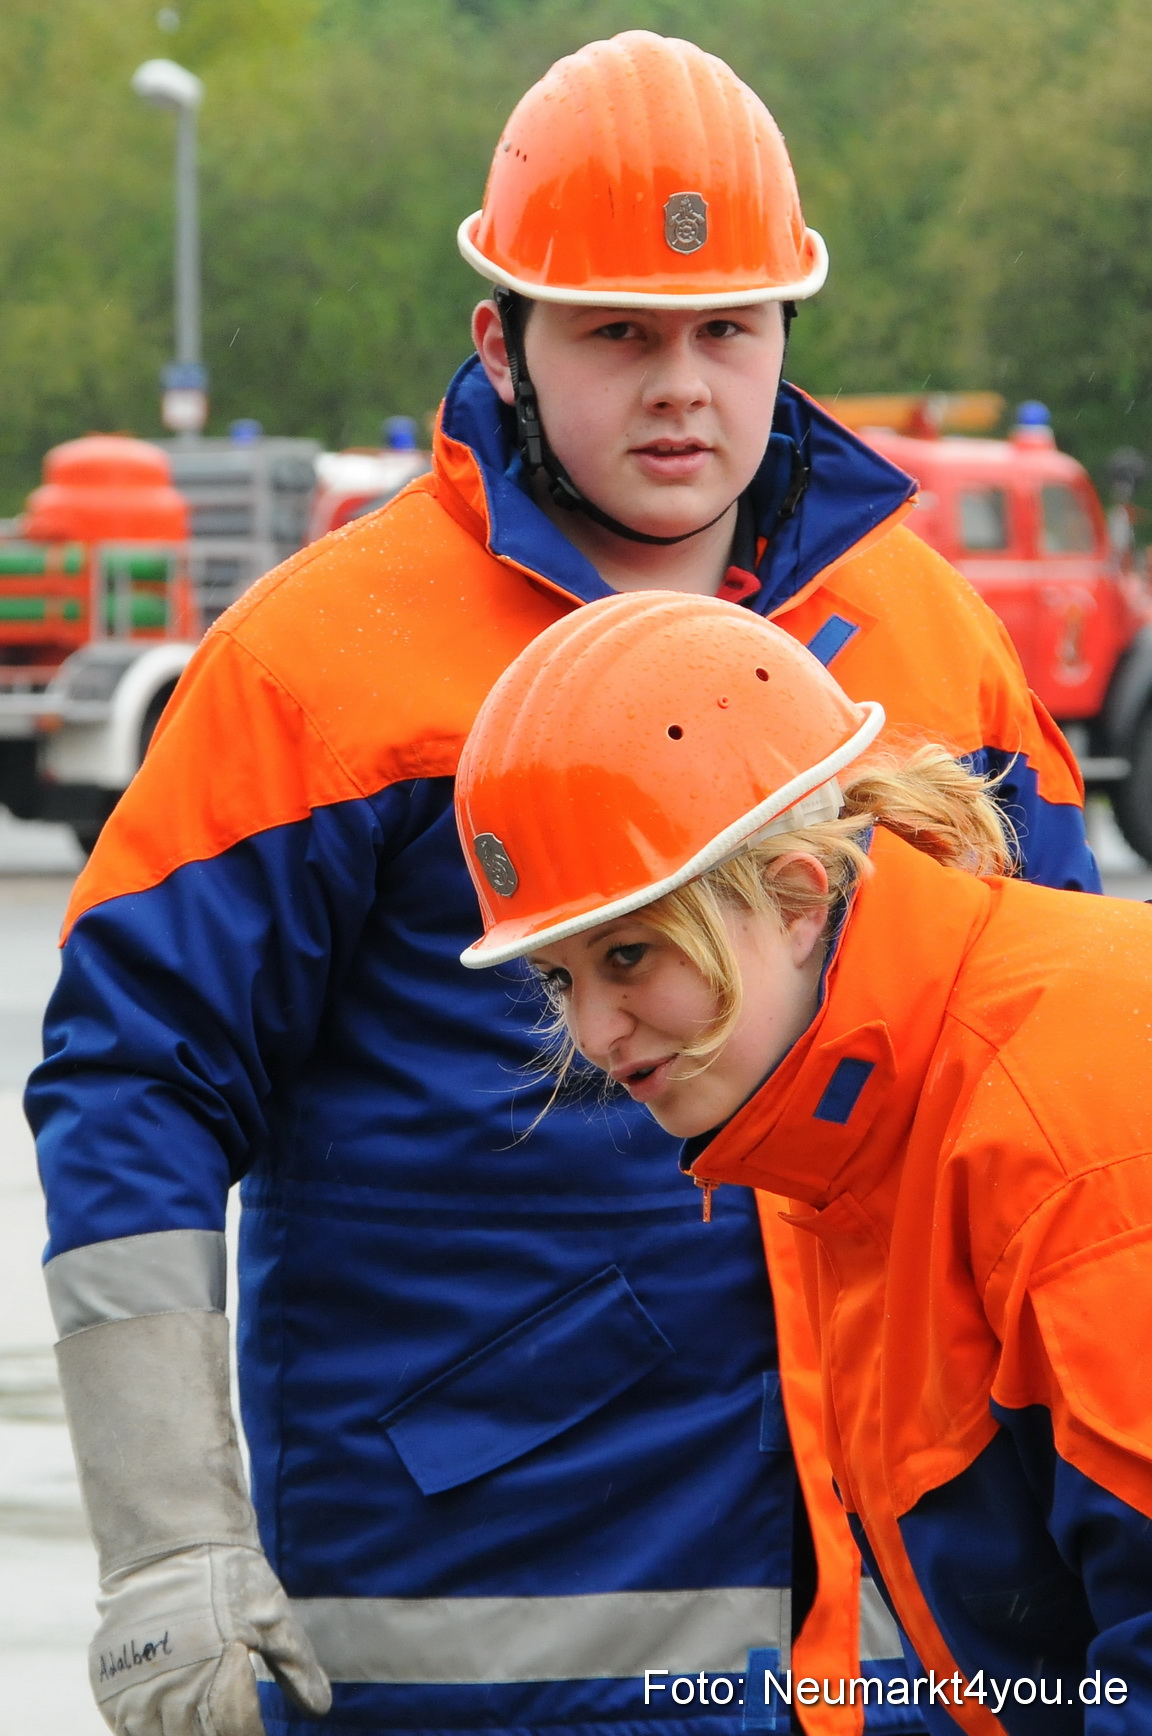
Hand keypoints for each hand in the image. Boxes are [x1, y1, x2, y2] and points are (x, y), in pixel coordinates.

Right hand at [91, 1543, 330, 1735]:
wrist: (169, 1542)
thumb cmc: (228, 1577)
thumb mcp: (272, 1616)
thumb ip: (296, 1667)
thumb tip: (321, 1709)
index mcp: (218, 1679)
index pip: (240, 1733)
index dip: (253, 1735)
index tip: (260, 1730)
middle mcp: (174, 1694)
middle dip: (217, 1735)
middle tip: (230, 1722)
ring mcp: (136, 1693)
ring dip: (182, 1734)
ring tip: (202, 1722)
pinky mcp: (110, 1686)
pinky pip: (126, 1731)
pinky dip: (149, 1732)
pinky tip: (168, 1722)